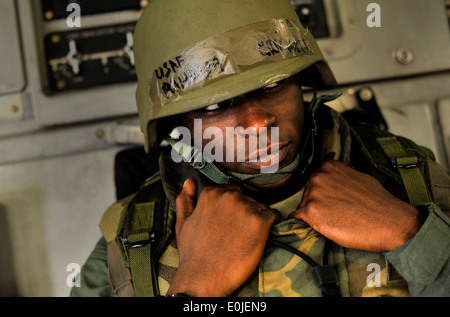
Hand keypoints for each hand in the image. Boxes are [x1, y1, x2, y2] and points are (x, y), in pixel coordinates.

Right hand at [167, 179, 279, 296]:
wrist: (204, 279)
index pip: (231, 191)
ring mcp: (245, 208)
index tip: (231, 221)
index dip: (232, 207)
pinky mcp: (260, 222)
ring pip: (260, 206)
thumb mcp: (182, 224)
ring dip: (257, 219)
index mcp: (211, 194)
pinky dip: (271, 224)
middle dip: (245, 211)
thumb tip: (189, 182)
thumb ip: (184, 200)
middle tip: (239, 232)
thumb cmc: (193, 254)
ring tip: (247, 237)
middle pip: (247, 197)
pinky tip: (262, 236)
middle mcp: (229, 196)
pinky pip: (274, 216)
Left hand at [289, 160, 422, 251]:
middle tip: (335, 213)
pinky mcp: (310, 212)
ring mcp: (313, 194)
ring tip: (334, 220)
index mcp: (328, 167)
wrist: (390, 222)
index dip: (322, 194)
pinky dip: (304, 224)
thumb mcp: (357, 176)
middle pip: (306, 193)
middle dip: (316, 204)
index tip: (332, 201)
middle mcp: (318, 177)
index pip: (314, 180)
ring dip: (313, 215)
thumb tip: (329, 175)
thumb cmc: (377, 202)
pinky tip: (318, 226)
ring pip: (303, 206)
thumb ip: (340, 174)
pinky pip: (297, 218)